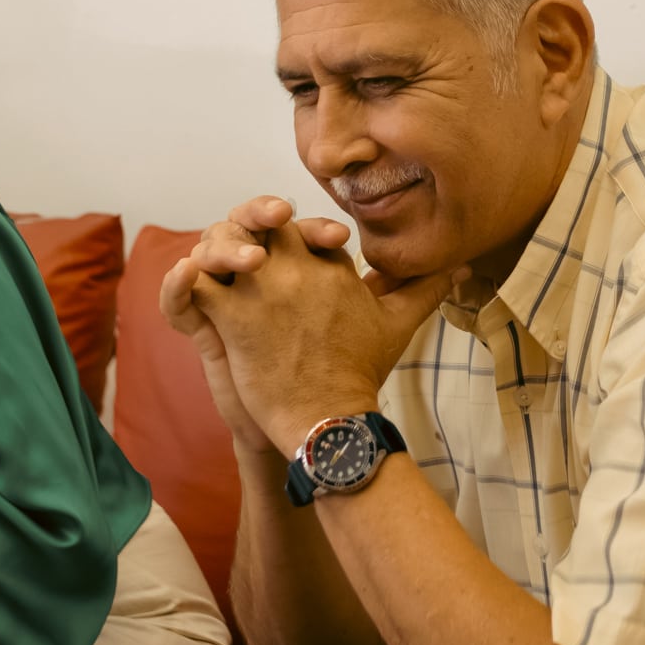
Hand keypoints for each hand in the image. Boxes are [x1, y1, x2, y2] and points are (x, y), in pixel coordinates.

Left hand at [182, 196, 455, 454]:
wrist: (332, 422)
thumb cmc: (361, 374)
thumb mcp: (398, 324)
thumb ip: (424, 289)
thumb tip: (460, 266)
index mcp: (331, 267)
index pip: (305, 232)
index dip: (295, 238)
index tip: (296, 260)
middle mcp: (298, 270)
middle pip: (263, 222)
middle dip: (248, 226)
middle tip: (244, 254)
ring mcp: (264, 291)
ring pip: (224, 240)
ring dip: (214, 249)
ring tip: (213, 270)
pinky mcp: (235, 318)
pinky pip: (195, 284)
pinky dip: (183, 281)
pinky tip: (188, 283)